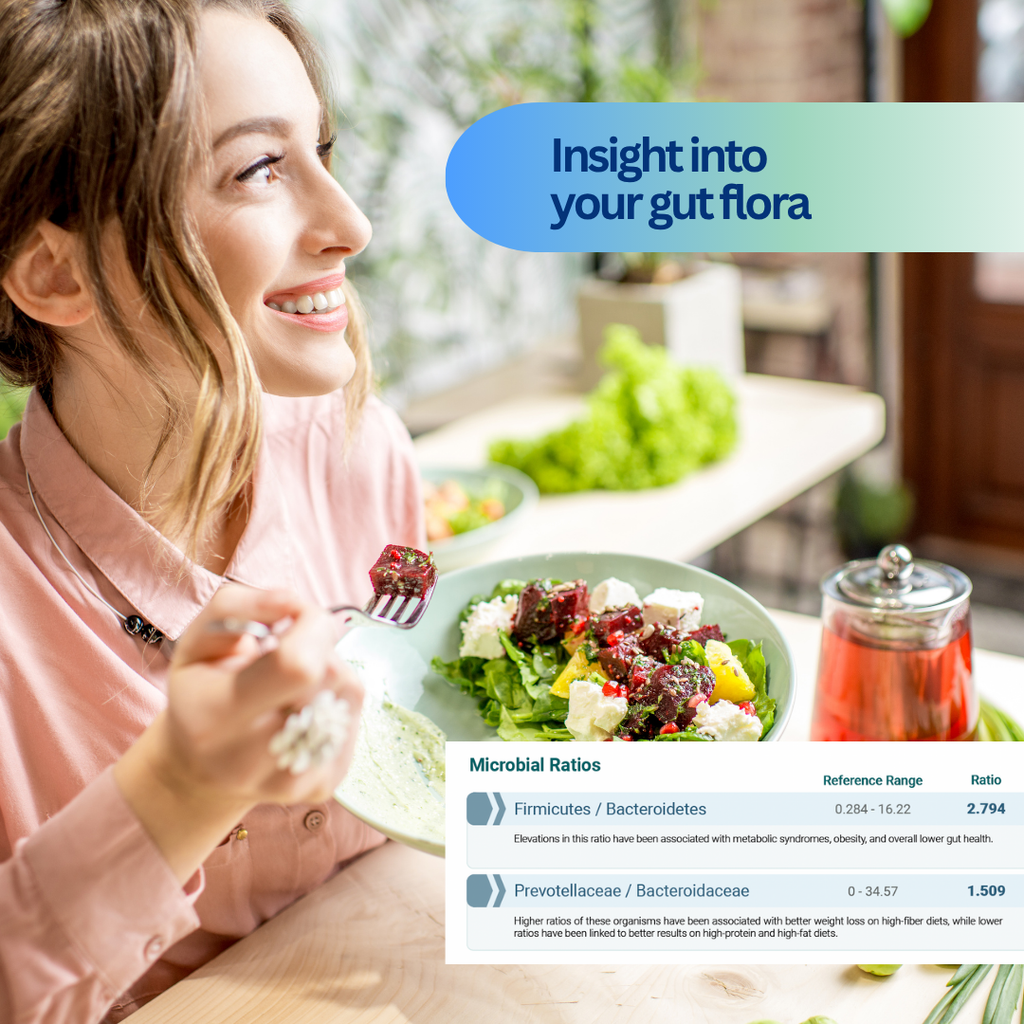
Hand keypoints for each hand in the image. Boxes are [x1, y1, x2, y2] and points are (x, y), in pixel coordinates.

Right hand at [114, 585, 362, 881]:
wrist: (200, 769)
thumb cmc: (201, 691)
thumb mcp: (196, 639)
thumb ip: (238, 606)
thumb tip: (295, 603)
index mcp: (214, 718)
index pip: (296, 665)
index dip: (310, 626)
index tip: (294, 618)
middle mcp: (251, 759)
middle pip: (331, 675)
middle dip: (319, 645)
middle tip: (291, 649)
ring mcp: (292, 781)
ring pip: (350, 693)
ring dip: (331, 671)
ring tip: (294, 681)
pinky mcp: (323, 787)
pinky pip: (356, 718)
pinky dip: (338, 700)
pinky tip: (306, 706)